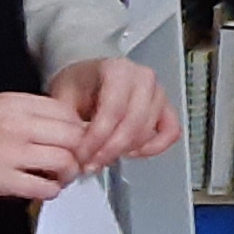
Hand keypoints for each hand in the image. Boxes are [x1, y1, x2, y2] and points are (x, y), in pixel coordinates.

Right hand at [0, 93, 87, 202]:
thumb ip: (26, 115)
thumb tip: (62, 128)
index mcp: (13, 103)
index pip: (66, 112)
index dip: (78, 129)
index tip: (76, 140)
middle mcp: (14, 124)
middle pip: (72, 135)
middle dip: (79, 153)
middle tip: (73, 162)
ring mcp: (8, 152)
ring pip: (64, 161)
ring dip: (67, 174)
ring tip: (58, 178)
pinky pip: (43, 187)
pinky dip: (50, 191)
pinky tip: (43, 190)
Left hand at [47, 57, 181, 170]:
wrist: (88, 78)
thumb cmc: (78, 85)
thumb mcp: (63, 98)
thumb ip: (70, 122)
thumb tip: (77, 148)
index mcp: (118, 69)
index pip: (113, 110)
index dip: (97, 138)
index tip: (83, 155)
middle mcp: (143, 78)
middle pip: (133, 124)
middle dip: (110, 150)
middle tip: (91, 163)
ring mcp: (158, 93)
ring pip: (148, 131)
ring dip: (126, 150)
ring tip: (104, 157)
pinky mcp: (167, 107)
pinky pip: (170, 132)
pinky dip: (153, 147)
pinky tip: (132, 152)